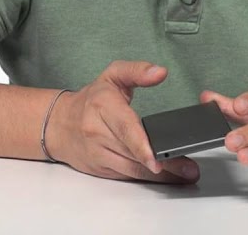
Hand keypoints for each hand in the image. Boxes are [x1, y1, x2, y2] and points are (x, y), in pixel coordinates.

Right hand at [45, 61, 199, 183]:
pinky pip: (127, 175)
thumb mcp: (112, 76)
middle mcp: (97, 132)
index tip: (158, 158)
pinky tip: (167, 177)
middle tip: (189, 168)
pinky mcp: (101, 169)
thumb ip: (137, 71)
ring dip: (160, 176)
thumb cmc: (90, 100)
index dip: (142, 146)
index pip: (125, 128)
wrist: (58, 124)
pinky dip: (147, 178)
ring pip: (132, 169)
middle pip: (133, 154)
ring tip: (185, 174)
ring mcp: (98, 153)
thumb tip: (160, 72)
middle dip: (163, 163)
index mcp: (102, 106)